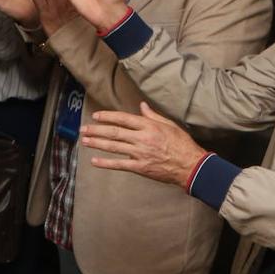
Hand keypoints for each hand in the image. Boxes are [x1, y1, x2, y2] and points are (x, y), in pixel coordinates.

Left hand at [79, 102, 206, 187]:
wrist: (191, 165)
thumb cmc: (182, 144)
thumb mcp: (170, 125)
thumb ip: (153, 116)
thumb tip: (142, 106)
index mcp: (149, 126)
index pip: (123, 118)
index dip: (108, 116)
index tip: (96, 116)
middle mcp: (142, 138)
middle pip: (114, 132)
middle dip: (97, 130)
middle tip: (84, 129)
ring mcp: (140, 153)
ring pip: (114, 147)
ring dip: (97, 143)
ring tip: (85, 141)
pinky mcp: (140, 167)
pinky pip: (119, 164)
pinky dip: (105, 163)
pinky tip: (94, 161)